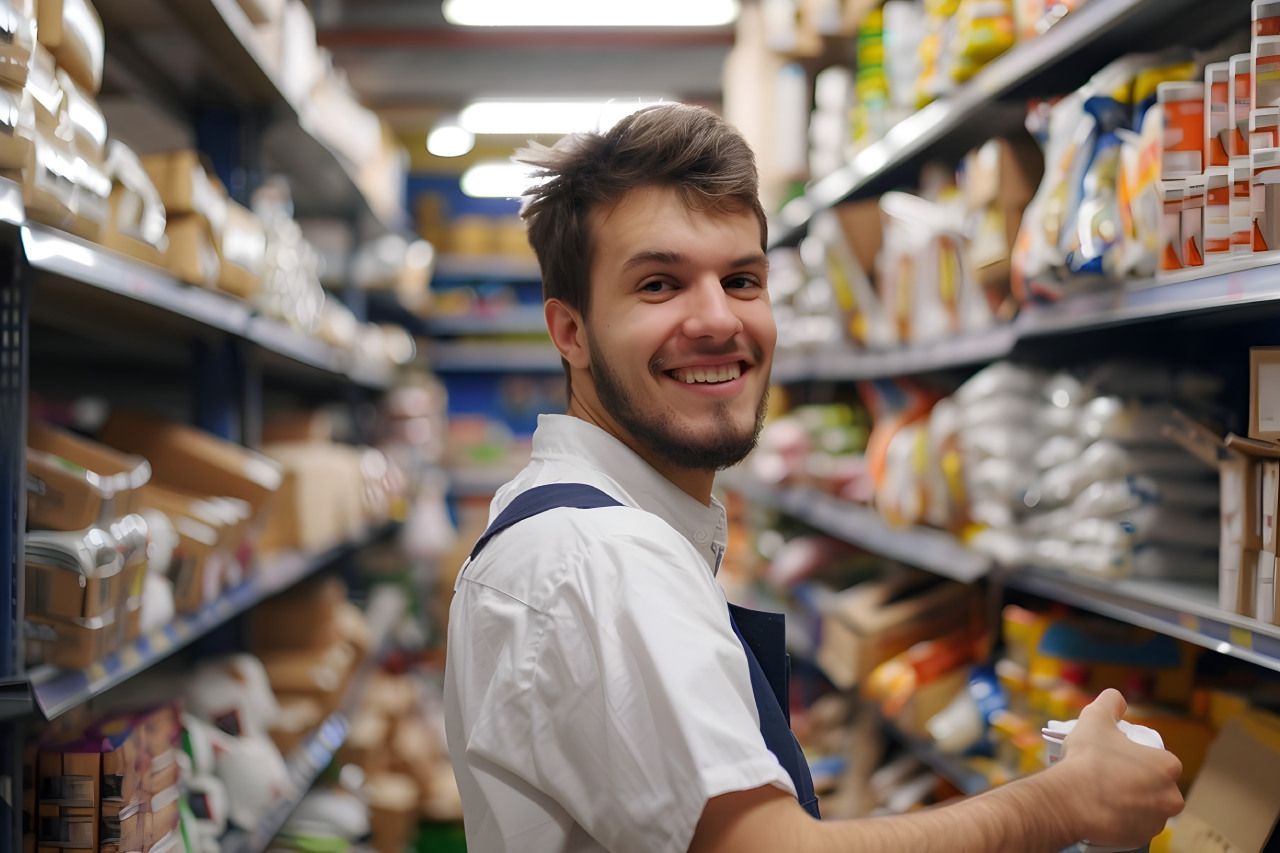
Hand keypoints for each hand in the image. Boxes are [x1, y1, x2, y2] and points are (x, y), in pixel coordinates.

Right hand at [1057, 689, 1184, 847]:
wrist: (1070, 799)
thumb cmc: (1087, 759)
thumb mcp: (1095, 718)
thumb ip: (1110, 702)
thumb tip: (1117, 697)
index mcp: (1167, 767)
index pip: (1161, 762)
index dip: (1140, 759)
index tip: (1119, 760)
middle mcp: (1171, 797)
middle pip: (1157, 787)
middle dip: (1140, 783)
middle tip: (1111, 777)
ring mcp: (1157, 821)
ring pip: (1148, 808)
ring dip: (1134, 803)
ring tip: (1106, 795)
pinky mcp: (1141, 839)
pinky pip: (1136, 827)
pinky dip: (1124, 821)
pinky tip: (1106, 811)